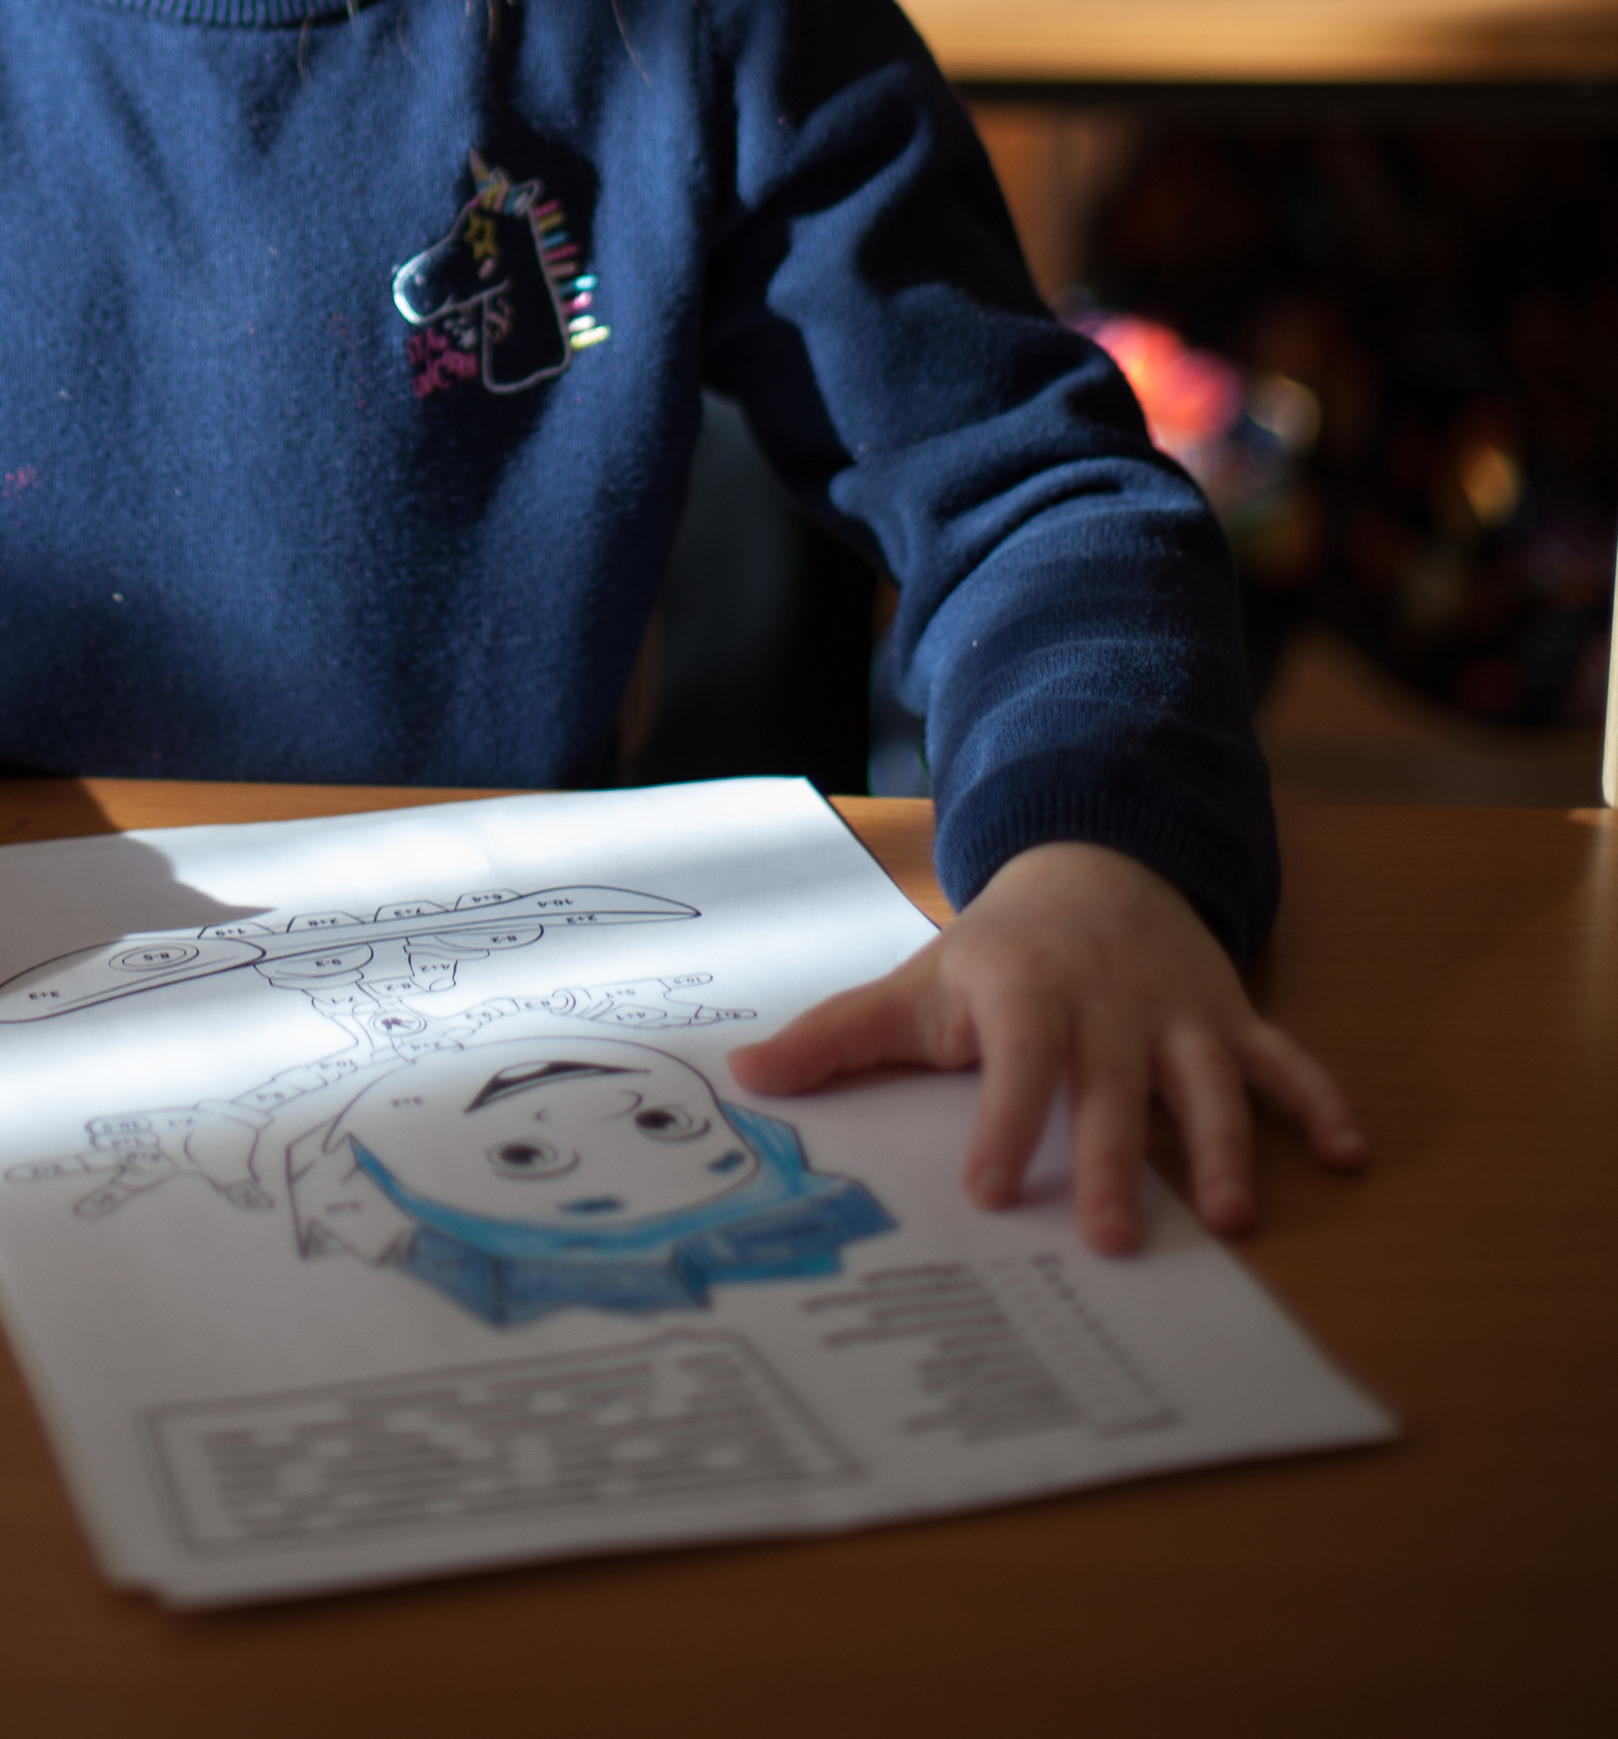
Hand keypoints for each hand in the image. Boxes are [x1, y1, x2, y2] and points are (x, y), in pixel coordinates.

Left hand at [729, 841, 1363, 1255]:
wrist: (1094, 857)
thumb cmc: (998, 950)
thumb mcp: (919, 982)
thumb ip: (838, 1037)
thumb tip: (746, 1078)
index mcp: (1026, 994)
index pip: (1015, 1064)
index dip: (1001, 1122)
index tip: (985, 1188)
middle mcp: (1109, 1004)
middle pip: (1114, 1089)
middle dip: (1116, 1161)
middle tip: (1112, 1238)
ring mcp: (1178, 1014)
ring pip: (1208, 1082)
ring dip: (1228, 1145)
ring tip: (1237, 1215)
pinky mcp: (1230, 1019)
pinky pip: (1284, 1061)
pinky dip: (1320, 1102)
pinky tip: (1349, 1155)